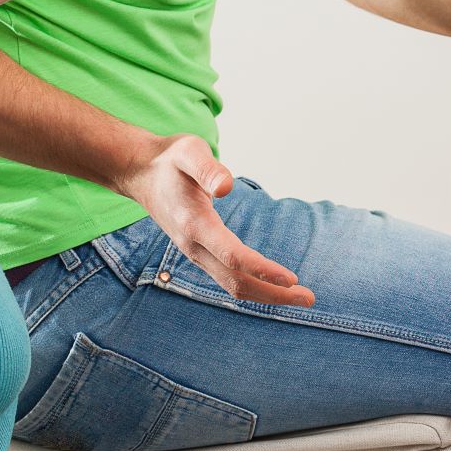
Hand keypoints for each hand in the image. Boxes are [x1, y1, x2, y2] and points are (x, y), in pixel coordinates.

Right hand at [113, 134, 315, 307]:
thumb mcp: (188, 152)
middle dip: (273, 293)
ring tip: (300, 297)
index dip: (262, 269)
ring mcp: (195, 253)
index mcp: (194, 224)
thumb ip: (208, 168)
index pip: (233, 256)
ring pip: (231, 286)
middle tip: (310, 298)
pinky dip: (253, 287)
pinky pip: (227, 278)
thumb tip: (227, 187)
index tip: (291, 278)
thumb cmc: (170, 160)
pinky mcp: (199, 252)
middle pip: (236, 281)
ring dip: (266, 295)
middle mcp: (193, 245)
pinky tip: (274, 288)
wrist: (141, 173)